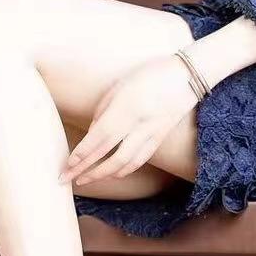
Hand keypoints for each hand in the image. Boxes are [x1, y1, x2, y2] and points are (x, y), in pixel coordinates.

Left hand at [61, 54, 197, 185]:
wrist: (189, 75)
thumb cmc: (148, 76)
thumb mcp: (119, 88)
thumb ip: (102, 114)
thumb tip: (90, 138)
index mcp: (127, 108)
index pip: (100, 138)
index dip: (82, 154)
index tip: (67, 165)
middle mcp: (140, 124)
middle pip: (109, 156)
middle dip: (86, 170)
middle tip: (67, 179)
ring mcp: (152, 134)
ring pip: (125, 163)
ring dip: (102, 175)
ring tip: (84, 179)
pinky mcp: (160, 139)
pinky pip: (139, 161)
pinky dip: (122, 170)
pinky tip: (109, 174)